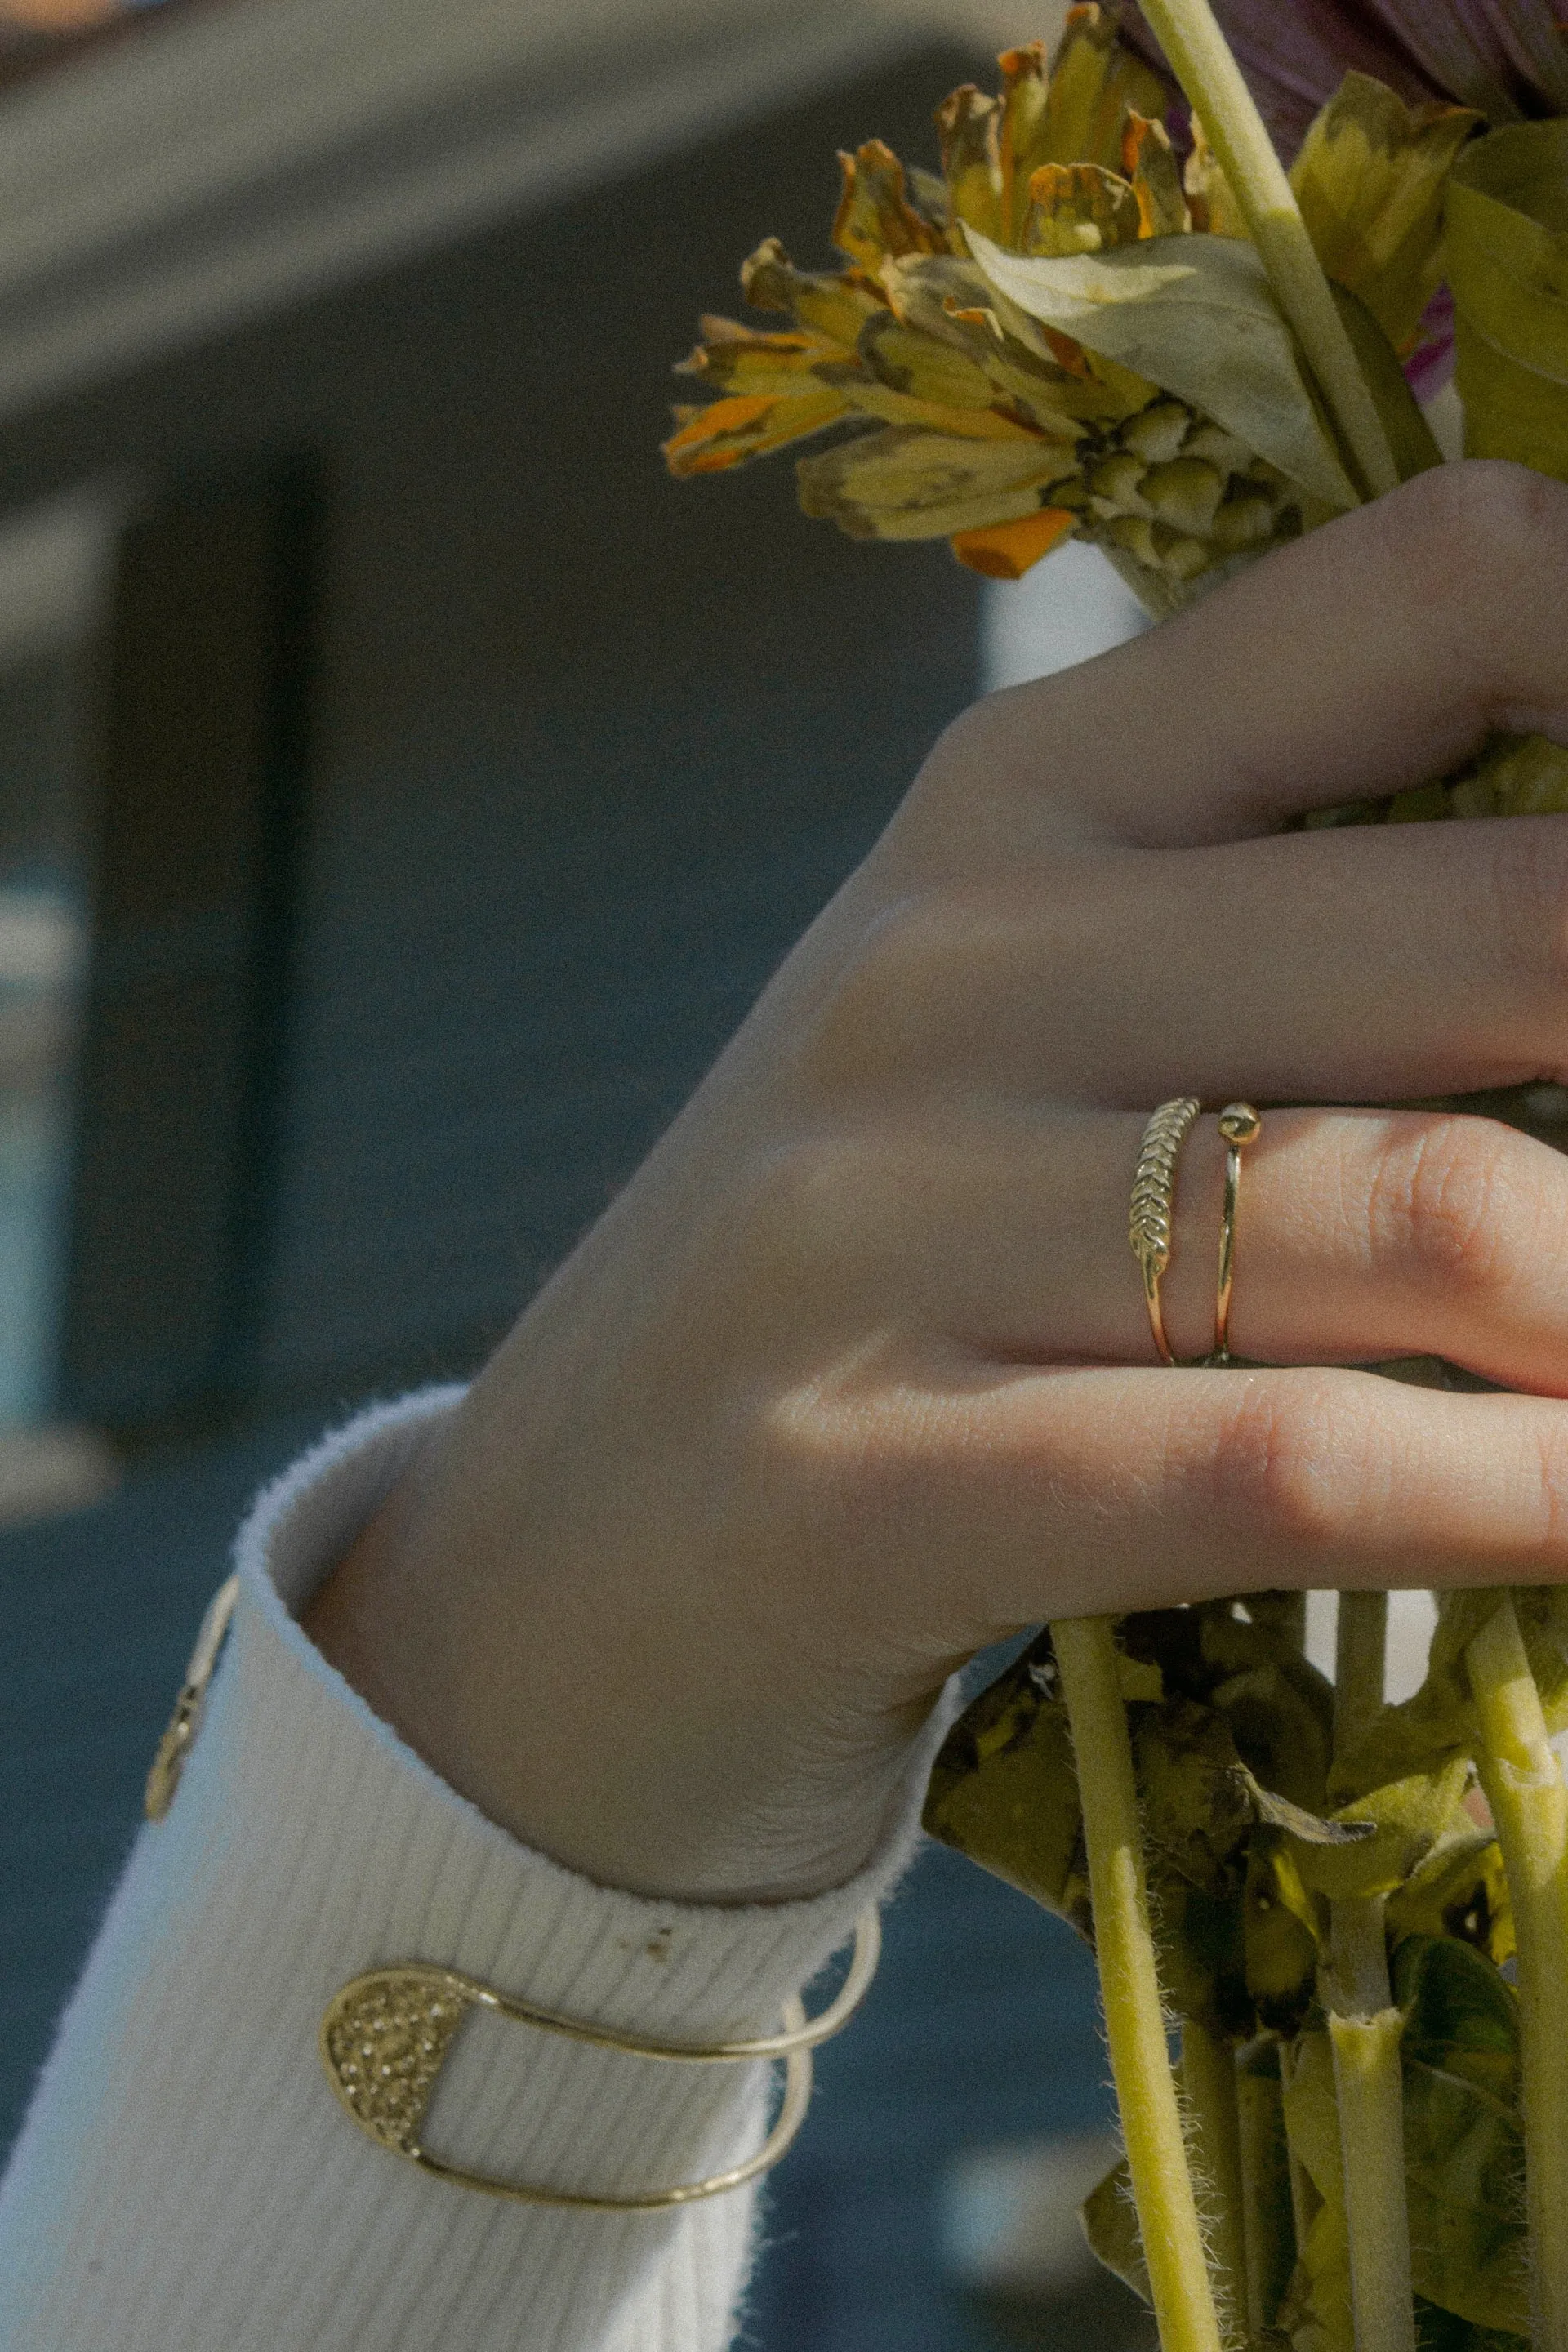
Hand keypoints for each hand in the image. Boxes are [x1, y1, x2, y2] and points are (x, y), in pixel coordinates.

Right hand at [306, 462, 1567, 1904]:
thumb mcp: (1027, 1035)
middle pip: (1512, 923)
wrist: (558, 1570)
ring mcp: (884, 1217)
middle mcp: (954, 962)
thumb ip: (1296, 937)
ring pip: (1438, 1218)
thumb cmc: (864, 1281)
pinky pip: (1284, 1466)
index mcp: (1018, 794)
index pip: (1440, 582)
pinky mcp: (863, 1476)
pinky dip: (1513, 1501)